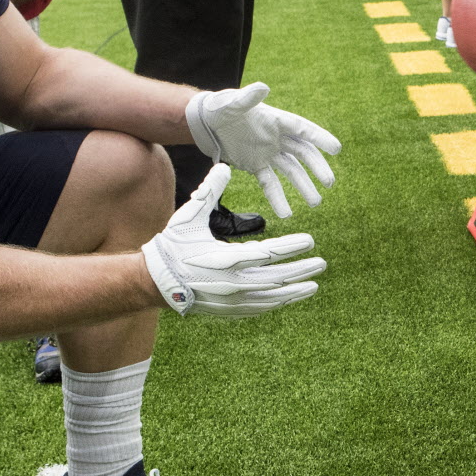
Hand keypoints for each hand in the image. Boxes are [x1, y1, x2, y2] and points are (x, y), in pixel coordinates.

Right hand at [141, 165, 325, 317]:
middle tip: (321, 263)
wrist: (154, 281)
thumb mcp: (188, 215)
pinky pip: (260, 308)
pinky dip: (277, 303)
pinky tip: (290, 296)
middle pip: (275, 278)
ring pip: (271, 298)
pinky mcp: (228, 310)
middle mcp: (230, 283)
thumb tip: (224, 166)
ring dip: (294, 290)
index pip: (266, 253)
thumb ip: (208, 191)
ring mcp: (230, 300)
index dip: (290, 247)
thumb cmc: (173, 245)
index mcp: (223, 259)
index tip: (310, 241)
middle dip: (300, 270)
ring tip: (314, 283)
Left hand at [185, 82, 341, 218]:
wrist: (204, 124)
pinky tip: (286, 213)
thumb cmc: (220, 108)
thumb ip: (247, 98)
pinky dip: (277, 198)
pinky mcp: (256, 166)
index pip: (303, 129)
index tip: (337, 149)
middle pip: (303, 154)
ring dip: (303, 186)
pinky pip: (270, 184)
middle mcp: (277, 138)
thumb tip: (263, 87)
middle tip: (329, 183)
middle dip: (317, 168)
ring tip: (315, 203)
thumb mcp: (232, 103)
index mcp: (276, 120)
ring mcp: (268, 153)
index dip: (320, 138)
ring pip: (291, 171)